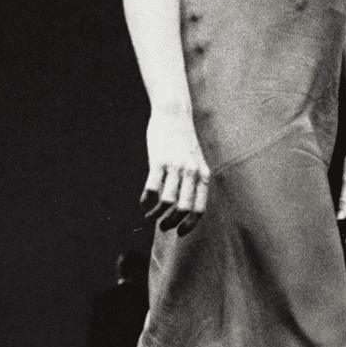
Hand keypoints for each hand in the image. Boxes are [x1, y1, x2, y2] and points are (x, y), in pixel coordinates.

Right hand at [141, 107, 210, 235]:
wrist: (174, 114)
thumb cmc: (183, 140)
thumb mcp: (196, 161)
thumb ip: (194, 181)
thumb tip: (185, 206)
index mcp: (203, 175)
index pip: (199, 209)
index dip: (189, 225)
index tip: (179, 232)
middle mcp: (191, 172)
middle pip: (182, 209)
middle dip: (170, 223)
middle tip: (161, 227)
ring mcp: (175, 167)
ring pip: (166, 202)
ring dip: (155, 214)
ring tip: (149, 216)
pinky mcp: (159, 160)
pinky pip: (152, 189)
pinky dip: (146, 200)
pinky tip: (143, 202)